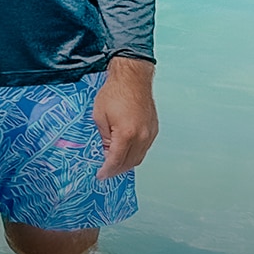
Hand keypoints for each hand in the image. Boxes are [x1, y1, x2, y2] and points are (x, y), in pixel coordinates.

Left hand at [94, 56, 157, 178]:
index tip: (100, 176)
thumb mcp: (99, 117)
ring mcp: (150, 133)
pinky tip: (125, 152)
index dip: (107, 170)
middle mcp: (142, 136)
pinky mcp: (154, 128)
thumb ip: (104, 137)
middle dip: (117, 170)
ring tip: (114, 164)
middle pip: (130, 162)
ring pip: (139, 157)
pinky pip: (144, 148)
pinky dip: (134, 154)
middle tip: (106, 172)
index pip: (116, 160)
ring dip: (126, 163)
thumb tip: (106, 151)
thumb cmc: (114, 93)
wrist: (132, 78)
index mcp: (127, 134)